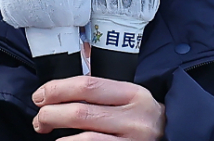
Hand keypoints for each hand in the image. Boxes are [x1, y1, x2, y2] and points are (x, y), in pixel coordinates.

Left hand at [32, 76, 164, 139]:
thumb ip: (102, 87)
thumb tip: (63, 79)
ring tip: (45, 130)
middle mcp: (134, 119)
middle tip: (39, 117)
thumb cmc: (142, 116)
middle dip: (50, 114)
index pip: (87, 86)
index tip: (40, 95)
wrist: (174, 137)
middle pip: (80, 113)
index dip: (57, 89)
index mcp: (133, 94)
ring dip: (57, 134)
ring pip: (84, 139)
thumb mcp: (130, 96)